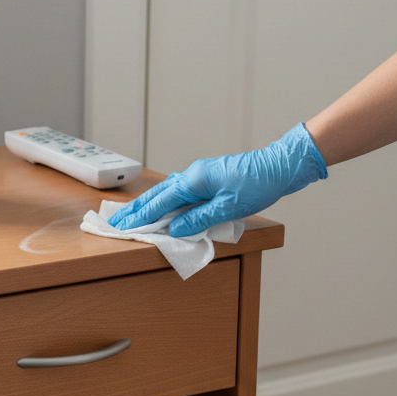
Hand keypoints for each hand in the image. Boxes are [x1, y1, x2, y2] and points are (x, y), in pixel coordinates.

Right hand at [107, 123, 327, 236]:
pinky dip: (165, 200)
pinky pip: (179, 191)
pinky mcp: (208, 178)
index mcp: (194, 181)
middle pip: (157, 195)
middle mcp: (192, 175)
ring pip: (166, 192)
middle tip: (117, 222)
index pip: (160, 203)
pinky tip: (163, 205)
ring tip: (133, 215)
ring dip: (149, 205)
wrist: (280, 165)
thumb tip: (175, 230)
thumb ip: (199, 219)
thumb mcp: (229, 207)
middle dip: (137, 210)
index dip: (140, 216)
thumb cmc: (259, 183)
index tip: (122, 226)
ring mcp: (199, 175)